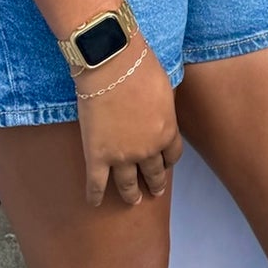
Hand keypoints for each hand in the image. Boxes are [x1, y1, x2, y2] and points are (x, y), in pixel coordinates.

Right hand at [74, 38, 183, 207]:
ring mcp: (122, 156)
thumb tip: (161, 108)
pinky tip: (95, 202)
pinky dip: (95, 195)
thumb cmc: (140, 68)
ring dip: (131, 194)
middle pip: (153, 173)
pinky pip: (96, 183)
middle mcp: (148, 150)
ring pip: (127, 183)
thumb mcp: (165, 88)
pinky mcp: (97, 156)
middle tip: (154, 191)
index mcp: (167, 132)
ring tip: (132, 200)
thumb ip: (164, 107)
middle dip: (155, 183)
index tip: (165, 164)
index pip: (172, 155)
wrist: (112, 65)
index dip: (168, 161)